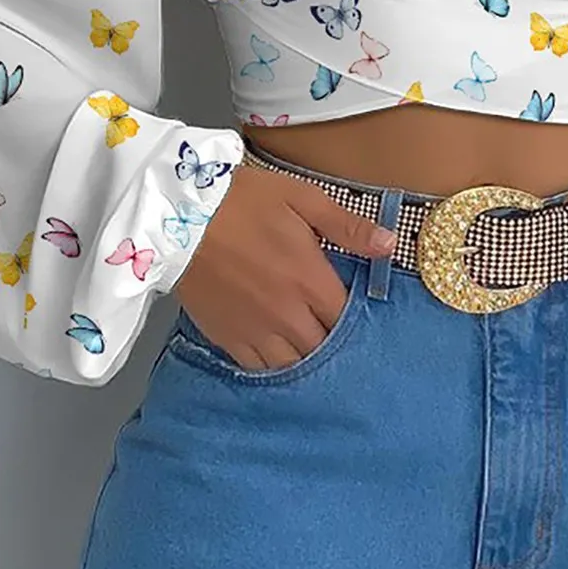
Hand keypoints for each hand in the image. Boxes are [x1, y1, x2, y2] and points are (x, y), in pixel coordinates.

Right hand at [171, 163, 397, 370]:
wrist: (177, 214)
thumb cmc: (242, 200)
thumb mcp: (303, 199)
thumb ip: (348, 227)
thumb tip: (390, 245)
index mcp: (311, 281)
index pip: (348, 319)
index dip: (355, 319)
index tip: (353, 311)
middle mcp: (287, 314)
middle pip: (325, 349)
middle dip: (333, 343)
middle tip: (331, 329)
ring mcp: (256, 330)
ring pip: (295, 366)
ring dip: (306, 358)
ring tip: (309, 346)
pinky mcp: (227, 338)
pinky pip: (259, 369)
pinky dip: (274, 367)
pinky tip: (279, 355)